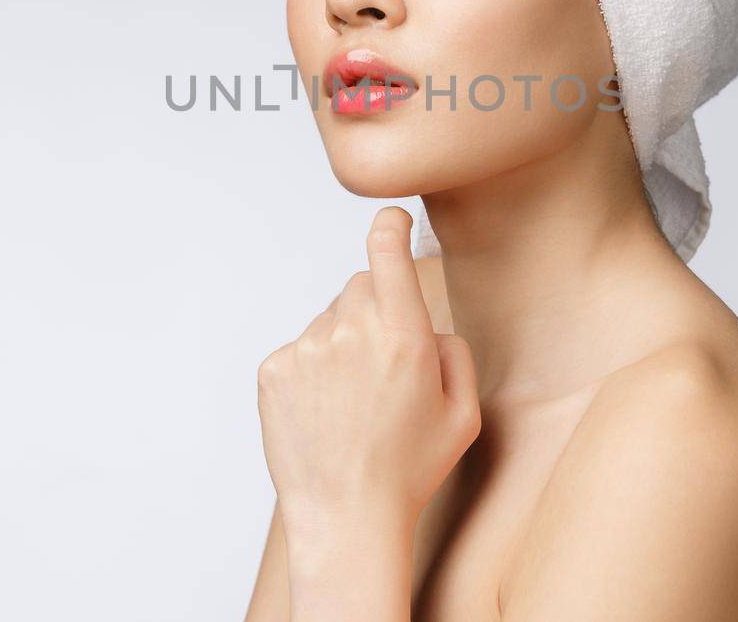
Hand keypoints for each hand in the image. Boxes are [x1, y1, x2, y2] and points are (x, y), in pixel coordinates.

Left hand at [256, 207, 481, 536]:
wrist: (347, 519)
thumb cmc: (410, 471)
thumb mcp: (463, 413)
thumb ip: (454, 351)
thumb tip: (425, 323)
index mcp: (404, 335)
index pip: (387, 249)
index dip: (390, 225)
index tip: (392, 218)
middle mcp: (352, 331)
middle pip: (360, 286)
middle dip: (376, 309)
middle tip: (385, 365)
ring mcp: (307, 349)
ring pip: (329, 320)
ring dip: (343, 344)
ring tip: (354, 404)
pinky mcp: (274, 370)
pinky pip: (300, 350)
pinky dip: (313, 371)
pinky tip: (326, 413)